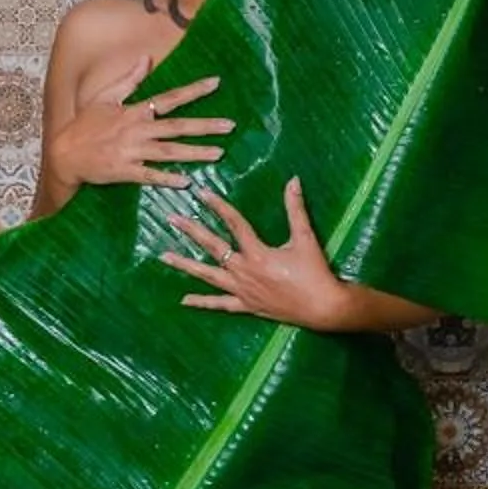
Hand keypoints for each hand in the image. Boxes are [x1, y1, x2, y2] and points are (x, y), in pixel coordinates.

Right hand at [48, 58, 234, 191]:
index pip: (169, 98)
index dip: (193, 91)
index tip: (216, 83)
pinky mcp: (126, 172)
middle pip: (177, 127)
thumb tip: (146, 58)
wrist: (65, 154)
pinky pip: (151, 176)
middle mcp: (137, 131)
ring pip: (170, 152)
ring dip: (195, 152)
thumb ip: (129, 79)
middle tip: (230, 126)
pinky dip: (168, 179)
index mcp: (134, 111)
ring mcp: (132, 152)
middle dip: (205, 126)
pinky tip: (187, 181)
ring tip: (219, 153)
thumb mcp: (104, 97)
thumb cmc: (85, 125)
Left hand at [160, 178, 353, 328]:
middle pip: (213, 247)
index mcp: (258, 254)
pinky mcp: (246, 306)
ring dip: (186, 266)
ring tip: (164, 257)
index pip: (234, 224)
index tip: (201, 193)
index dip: (218, 206)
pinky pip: (220, 305)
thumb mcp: (305, 239)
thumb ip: (296, 209)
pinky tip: (184, 301)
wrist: (323, 308)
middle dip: (191, 231)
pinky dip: (202, 303)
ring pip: (208, 276)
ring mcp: (242, 291)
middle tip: (172, 218)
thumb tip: (293, 180)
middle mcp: (244, 271)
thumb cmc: (315, 273)